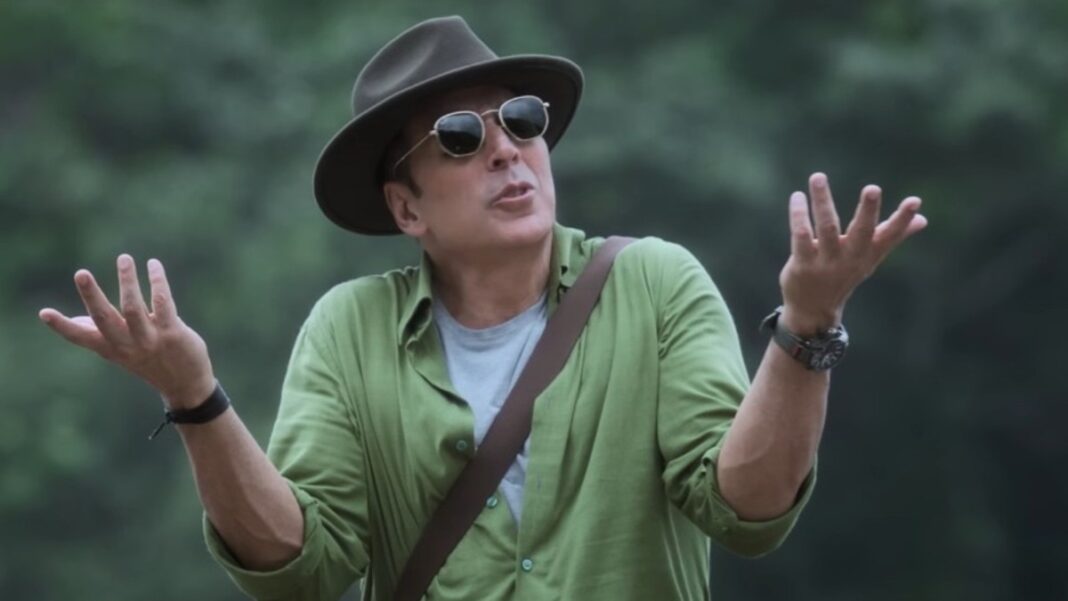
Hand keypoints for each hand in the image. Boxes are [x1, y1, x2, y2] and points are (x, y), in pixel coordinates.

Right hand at [38, 254, 215, 408]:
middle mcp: (127, 345)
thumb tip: (77, 320)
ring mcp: (150, 340)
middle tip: (80, 273)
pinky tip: (153, 265)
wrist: (186, 386)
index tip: (43, 312)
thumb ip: (102, 335)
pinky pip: (162, 303)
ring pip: (134, 308)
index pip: (81, 338)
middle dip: (91, 296)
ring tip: (124, 259)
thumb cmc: (151, 362)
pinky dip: (157, 282)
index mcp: (110, 349)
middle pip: (104, 318)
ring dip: (127, 281)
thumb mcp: (122, 353)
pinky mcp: (173, 333)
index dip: (62, 326)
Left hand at [779, 172, 927, 334]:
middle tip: (873, 188)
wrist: (813, 309)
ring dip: (822, 201)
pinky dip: (799, 215)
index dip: (902, 220)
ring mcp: (826, 262)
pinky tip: (797, 197)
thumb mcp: (870, 257)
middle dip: (868, 211)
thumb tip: (924, 220)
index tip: (915, 201)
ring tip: (818, 177)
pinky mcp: (803, 264)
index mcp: (869, 254)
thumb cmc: (844, 275)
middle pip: (862, 232)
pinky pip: (801, 236)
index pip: (890, 236)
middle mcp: (851, 258)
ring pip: (826, 227)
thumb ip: (893, 235)